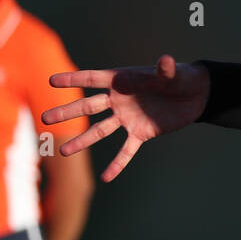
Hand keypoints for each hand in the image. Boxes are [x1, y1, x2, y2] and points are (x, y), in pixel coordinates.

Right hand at [43, 55, 210, 182]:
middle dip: (67, 112)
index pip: (93, 79)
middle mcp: (120, 100)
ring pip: (100, 131)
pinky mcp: (141, 133)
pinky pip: (126, 150)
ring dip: (82, 141)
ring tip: (63, 152)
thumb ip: (164, 71)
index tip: (52, 80)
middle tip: (44, 118)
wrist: (196, 96)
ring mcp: (128, 118)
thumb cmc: (182, 78)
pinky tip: (107, 178)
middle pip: (88, 107)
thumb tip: (164, 61)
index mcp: (123, 80)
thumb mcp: (173, 74)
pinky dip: (118, 163)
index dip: (74, 79)